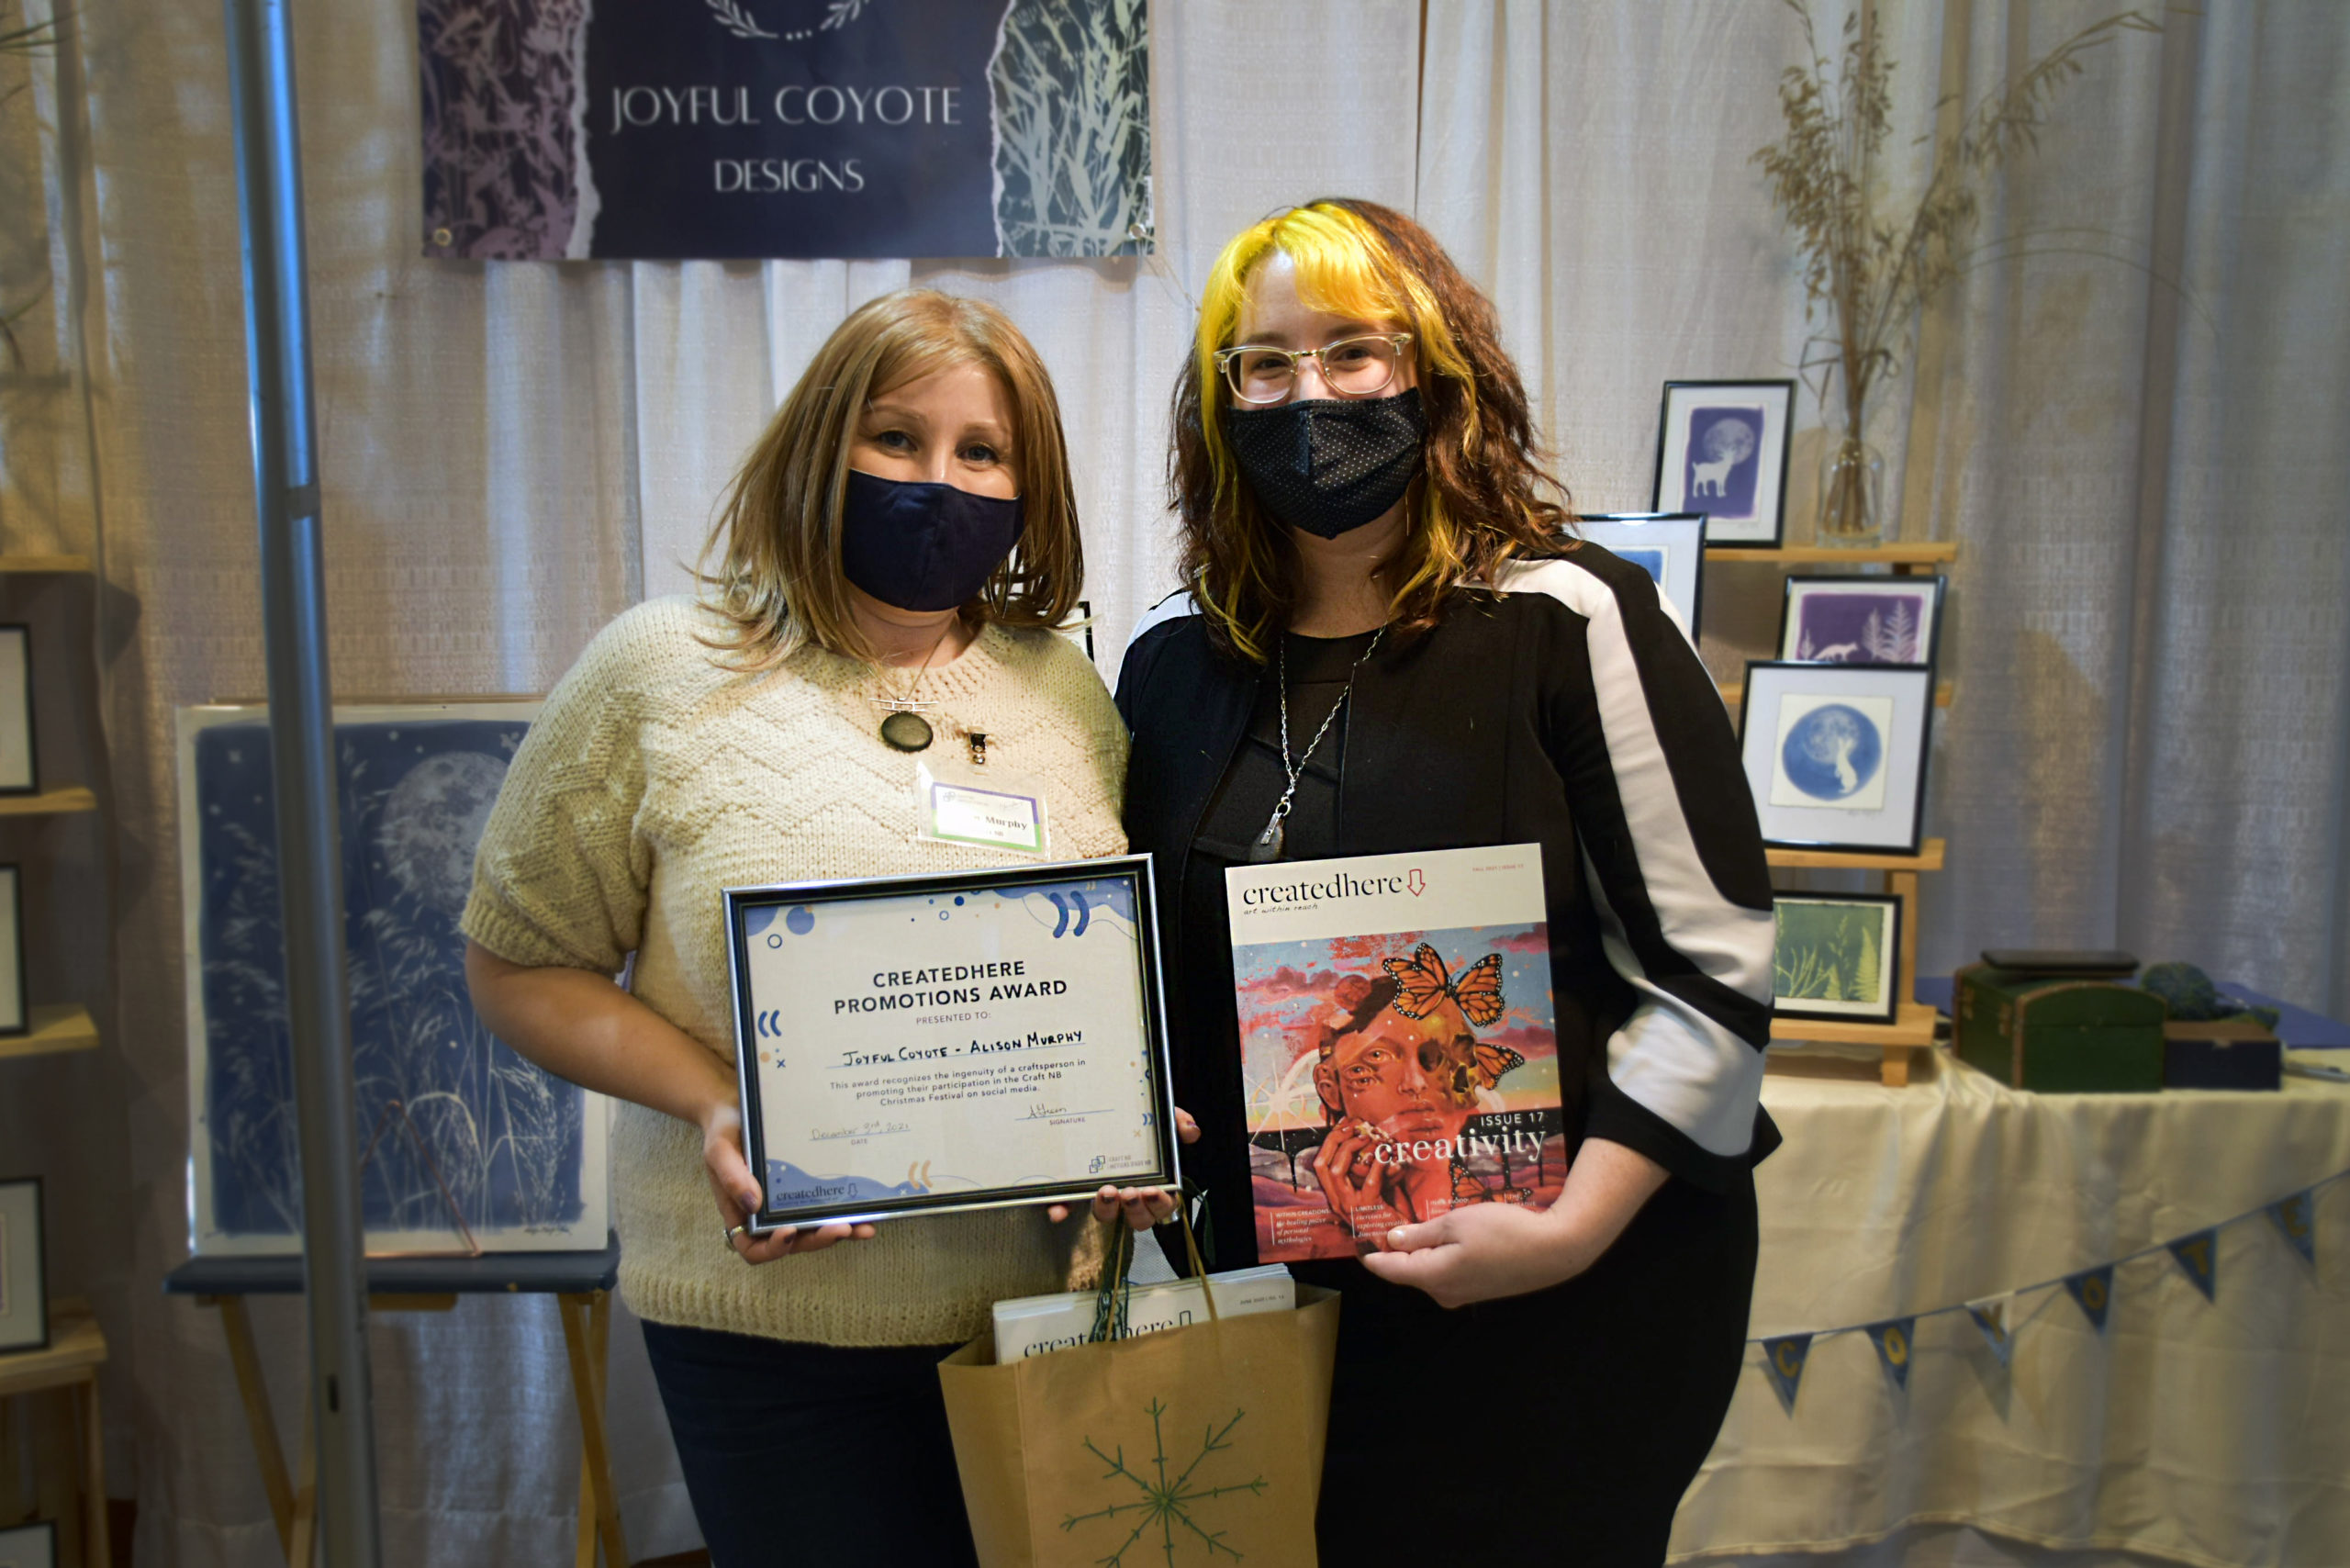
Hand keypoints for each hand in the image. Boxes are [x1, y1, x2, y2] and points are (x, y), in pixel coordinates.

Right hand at [703, 1100, 874, 1263]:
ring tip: (863, 1228)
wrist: (740, 1108)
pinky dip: (846, 1214)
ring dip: (839, 1233)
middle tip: (841, 1229)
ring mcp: (789, 1205)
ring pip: (814, 1230)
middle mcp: (767, 1216)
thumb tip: (754, 1203)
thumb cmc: (725, 1130)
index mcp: (741, 1214)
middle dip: (817, 1240)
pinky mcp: (807, 1190)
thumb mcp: (718, 1148)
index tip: (788, 1232)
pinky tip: (867, 1212)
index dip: (772, 1248)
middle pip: (793, 1243)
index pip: (754, 1249)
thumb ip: (730, 1175)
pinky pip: (825, 1208)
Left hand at [1048, 1106, 1200, 1226]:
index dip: (1160, 1204)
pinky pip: (1065, 1207)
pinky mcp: (1071, 1191)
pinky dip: (1060, 1211)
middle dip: (1136, 1210)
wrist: (1092, 1108)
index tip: (1154, 1190)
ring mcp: (1099, 1195)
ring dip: (1107, 1209)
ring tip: (1106, 1191)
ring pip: (1106, 1216)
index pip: (1163, 1205)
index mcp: (1150, 1183)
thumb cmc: (1131, 1124)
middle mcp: (1126, 1194)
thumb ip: (1175, 1121)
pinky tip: (1058, 1211)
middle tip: (1131, 1192)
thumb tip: (1192, 1130)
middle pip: (1139, 1219)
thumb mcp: (1156, 1119)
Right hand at [1310, 1119, 1404, 1243]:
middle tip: (1355, 1127)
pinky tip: (1387, 1155)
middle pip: (1322, 1164)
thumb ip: (1365, 1170)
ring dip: (1352, 1149)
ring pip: (1337, 1171)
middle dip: (1336, 1139)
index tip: (1345, 1125)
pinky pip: (1370, 1182)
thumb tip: (1369, 1139)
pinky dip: (1378, 1164)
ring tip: (1369, 1138)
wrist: (1398, 1244)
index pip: (1320, 1163)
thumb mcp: (1370, 1189)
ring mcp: (1350, 1207)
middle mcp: (1337, 1201)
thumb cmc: (1388, 1214)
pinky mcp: (1369, 1210)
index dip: (1330, 1141)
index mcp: (1335, 1195)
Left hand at [1358, 1201, 1593, 1305]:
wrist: (1555, 1250)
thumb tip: (1392, 1241)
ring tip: (1421, 1223)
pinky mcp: (1480, 1289)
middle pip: (1410, 1270)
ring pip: (1431, 1270)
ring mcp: (1464, 1294)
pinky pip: (1450, 1271)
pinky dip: (1445, 1254)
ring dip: (1425, 1249)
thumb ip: (1421, 1234)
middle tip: (1388, 1222)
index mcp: (1433, 1277)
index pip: (1390, 1269)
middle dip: (1399, 1248)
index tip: (1357, 1244)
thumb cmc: (1504, 1231)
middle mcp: (1445, 1292)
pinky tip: (1452, 1235)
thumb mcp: (1456, 1223)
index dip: (1372, 1255)